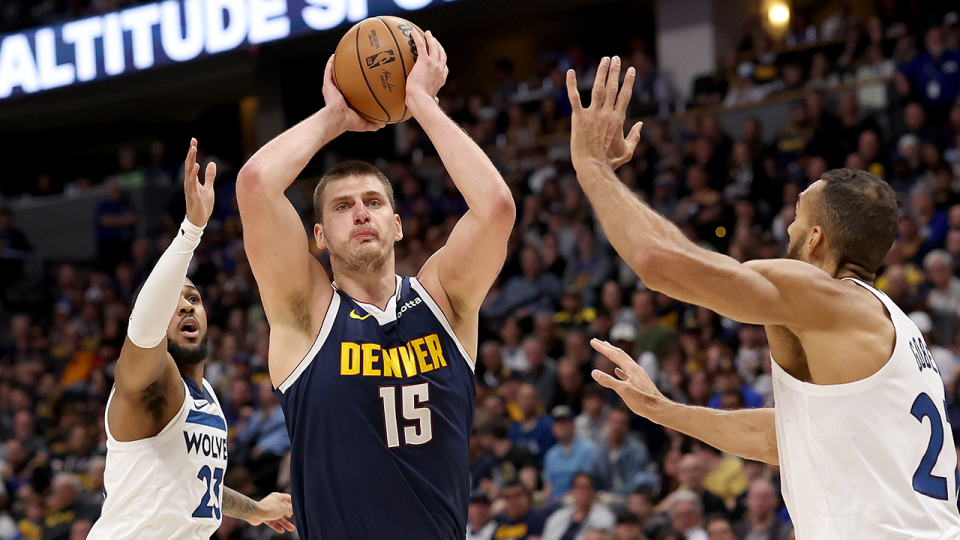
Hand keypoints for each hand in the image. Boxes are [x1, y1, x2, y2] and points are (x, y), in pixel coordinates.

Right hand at [183, 138, 215, 227]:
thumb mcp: (209, 188)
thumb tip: (212, 163)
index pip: (191, 163)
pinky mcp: (194, 196)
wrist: (199, 220)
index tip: (194, 140)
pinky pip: (193, 183)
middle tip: (193, 141)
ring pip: (189, 172)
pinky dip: (193, 174)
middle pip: (189, 165)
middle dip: (191, 153)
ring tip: (193, 149)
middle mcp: (189, 183)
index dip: (192, 152)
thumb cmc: (202, 204)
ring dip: (191, 160)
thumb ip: (209, 176)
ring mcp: (190, 189)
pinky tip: (196, 166)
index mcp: (192, 180)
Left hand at [247, 492, 294, 533]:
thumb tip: (295, 510)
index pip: (288, 498)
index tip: (298, 509)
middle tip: (295, 520)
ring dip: (285, 523)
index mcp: (278, 497)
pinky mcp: (264, 516)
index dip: (293, 503)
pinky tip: (281, 531)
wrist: (255, 513)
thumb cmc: (270, 508)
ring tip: (291, 529)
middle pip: (284, 509)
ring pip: (278, 517)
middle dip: (290, 516)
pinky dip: (277, 526)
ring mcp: (268, 509)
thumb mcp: (284, 508)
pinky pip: (272, 521)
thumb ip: (290, 509)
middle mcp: (273, 502)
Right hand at [322, 55, 384, 132]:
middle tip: (352, 65)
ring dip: (336, 66)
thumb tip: (384, 124)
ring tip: (341, 56)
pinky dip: (330, 64)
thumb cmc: (350, 122)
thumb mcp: (365, 123)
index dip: (354, 86)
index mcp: (344, 103)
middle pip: (341, 81)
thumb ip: (374, 124)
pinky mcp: (327, 85)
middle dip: (346, 74)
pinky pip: (328, 72)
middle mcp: (336, 94)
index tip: (360, 79)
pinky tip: (334, 56)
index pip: (349, 93)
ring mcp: (331, 89)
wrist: (339, 118)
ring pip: (333, 75)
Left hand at [405, 30, 446, 110]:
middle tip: (434, 41)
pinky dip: (418, 38)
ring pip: (434, 47)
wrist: (420, 99)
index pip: (444, 67)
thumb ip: (434, 99)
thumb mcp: (431, 101)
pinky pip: (421, 46)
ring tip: (427, 34)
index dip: (442, 61)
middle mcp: (440, 70)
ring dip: (431, 39)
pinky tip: (412, 33)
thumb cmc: (423, 103)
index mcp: (441, 79)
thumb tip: (437, 101)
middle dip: (439, 46)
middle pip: (442, 54)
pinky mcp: (425, 61)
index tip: (439, 57)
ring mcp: (434, 64)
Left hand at [566, 56, 642, 170]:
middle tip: (616, 58)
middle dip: (615, 71)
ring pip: (598, 88)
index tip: (631, 69)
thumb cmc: (610, 162)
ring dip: (601, 72)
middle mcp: (606, 114)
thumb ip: (635, 137)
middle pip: (613, 88)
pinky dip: (571, 84)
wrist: (593, 168)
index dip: (628, 81)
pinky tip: (569, 72)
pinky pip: (574, 98)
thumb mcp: (628, 151)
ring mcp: (592, 115)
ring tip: (604, 60)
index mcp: (618, 119)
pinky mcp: (578, 118)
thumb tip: (641, 125)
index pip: (625, 95)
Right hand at [590, 338, 665, 417]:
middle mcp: (635, 368)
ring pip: (624, 360)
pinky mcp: (640, 381)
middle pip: (619, 353)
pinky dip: (620, 368)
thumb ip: (608, 381)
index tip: (592, 341)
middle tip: (596, 340)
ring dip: (614, 354)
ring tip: (607, 350)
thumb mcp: (623, 391)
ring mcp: (638, 374)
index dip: (602, 348)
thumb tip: (594, 372)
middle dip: (607, 347)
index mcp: (631, 368)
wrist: (659, 408)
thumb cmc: (643, 401)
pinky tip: (617, 370)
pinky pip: (627, 370)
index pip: (613, 354)